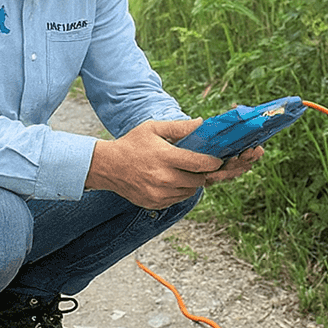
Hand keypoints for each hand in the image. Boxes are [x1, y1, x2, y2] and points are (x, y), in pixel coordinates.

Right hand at [84, 117, 260, 207]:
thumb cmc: (132, 144)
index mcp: (165, 158)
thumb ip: (180, 127)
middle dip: (206, 173)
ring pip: (190, 192)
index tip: (220, 159)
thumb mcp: (154, 128)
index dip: (214, 162)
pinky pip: (178, 199)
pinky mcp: (155, 204)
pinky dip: (181, 191)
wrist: (107, 167)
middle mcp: (163, 178)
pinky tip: (175, 179)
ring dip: (194, 183)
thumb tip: (203, 123)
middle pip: (198, 180)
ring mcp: (159, 194)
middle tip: (209, 165)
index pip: (199, 164)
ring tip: (187, 171)